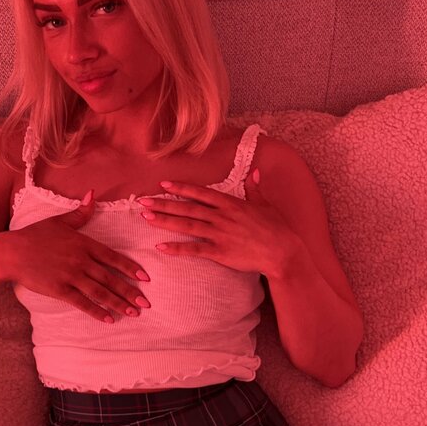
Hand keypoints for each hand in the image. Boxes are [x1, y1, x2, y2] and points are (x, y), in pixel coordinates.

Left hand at [135, 172, 302, 278]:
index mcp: (231, 204)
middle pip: (188, 208)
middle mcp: (222, 216)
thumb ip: (255, 189)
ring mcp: (220, 234)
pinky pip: (195, 250)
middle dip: (164, 203)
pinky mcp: (220, 252)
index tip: (164, 184)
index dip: (181, 188)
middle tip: (143, 201)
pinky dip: (177, 248)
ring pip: (187, 225)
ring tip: (146, 218)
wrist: (283, 252)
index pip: (201, 193)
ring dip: (165, 221)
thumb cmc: (277, 228)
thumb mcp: (265, 205)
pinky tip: (161, 247)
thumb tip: (254, 172)